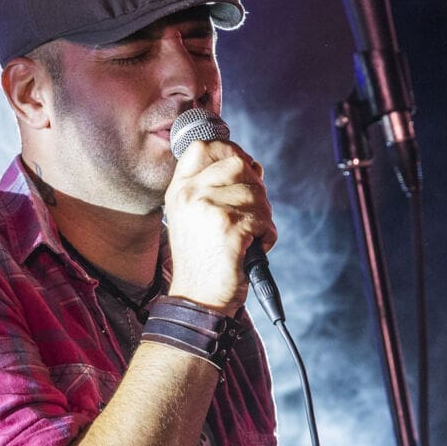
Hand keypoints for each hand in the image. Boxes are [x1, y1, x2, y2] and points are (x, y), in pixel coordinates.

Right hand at [164, 139, 275, 313]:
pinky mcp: (228, 226)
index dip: (230, 152)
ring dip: (263, 216)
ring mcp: (207, 208)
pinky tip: (251, 248)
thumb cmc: (204, 260)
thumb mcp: (195, 216)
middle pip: (238, 164)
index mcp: (179, 190)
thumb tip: (253, 166)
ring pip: (256, 192)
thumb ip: (215, 187)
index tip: (243, 171)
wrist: (198, 299)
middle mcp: (189, 194)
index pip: (204, 146)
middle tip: (249, 215)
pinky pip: (263, 217)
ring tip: (247, 237)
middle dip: (255, 188)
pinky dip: (266, 235)